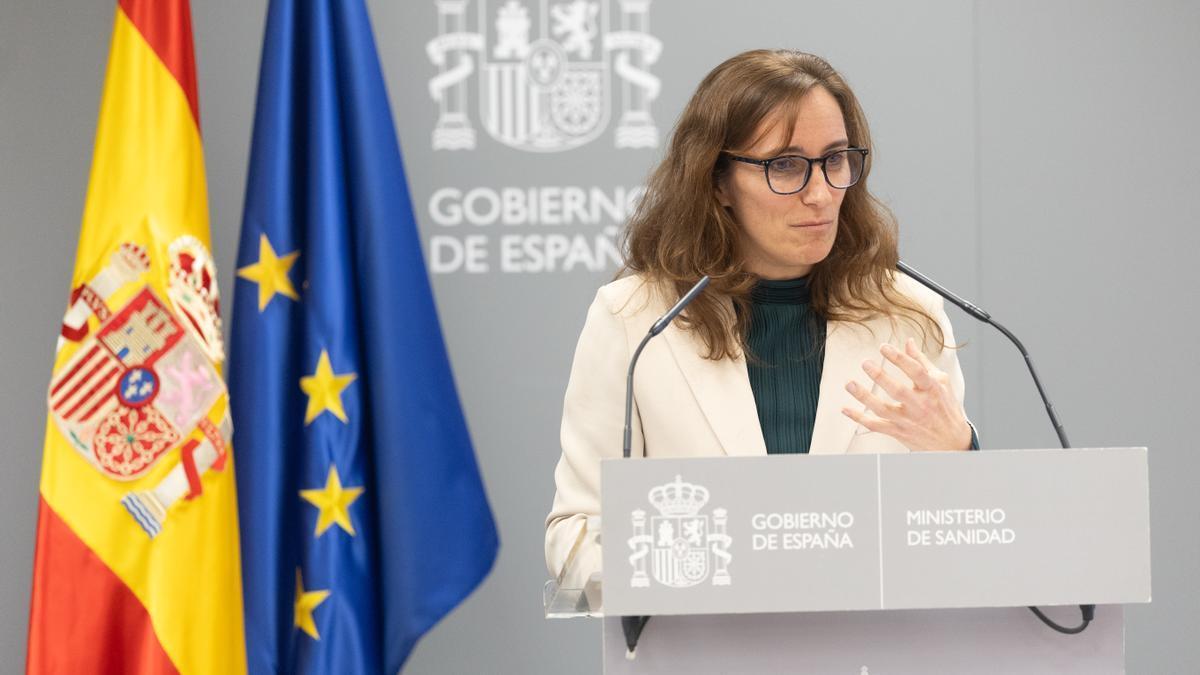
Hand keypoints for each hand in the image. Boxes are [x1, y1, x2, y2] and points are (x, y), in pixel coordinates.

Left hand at [841, 337, 971, 451]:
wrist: (953, 442)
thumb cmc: (946, 409)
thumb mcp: (941, 382)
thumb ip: (922, 362)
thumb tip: (909, 343)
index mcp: (931, 390)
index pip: (915, 371)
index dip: (899, 359)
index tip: (884, 347)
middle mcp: (920, 405)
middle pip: (898, 391)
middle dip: (880, 377)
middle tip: (865, 364)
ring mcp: (908, 420)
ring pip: (883, 409)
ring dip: (864, 397)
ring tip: (850, 384)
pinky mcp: (898, 431)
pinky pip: (876, 426)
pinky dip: (860, 418)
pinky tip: (846, 409)